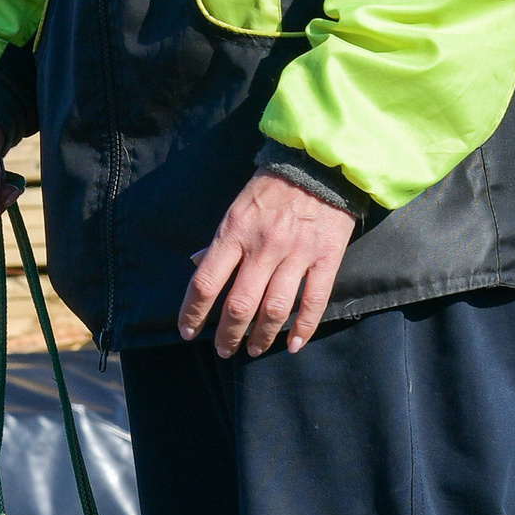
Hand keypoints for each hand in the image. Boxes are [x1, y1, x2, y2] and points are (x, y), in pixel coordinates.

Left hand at [180, 171, 354, 355]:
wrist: (320, 164)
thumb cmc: (273, 186)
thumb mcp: (237, 207)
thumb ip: (219, 240)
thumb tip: (198, 266)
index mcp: (235, 232)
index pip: (206, 282)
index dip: (193, 312)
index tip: (188, 331)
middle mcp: (263, 247)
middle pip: (239, 304)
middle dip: (228, 334)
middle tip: (223, 350)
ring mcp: (296, 254)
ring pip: (274, 309)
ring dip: (262, 336)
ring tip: (254, 350)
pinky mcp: (326, 258)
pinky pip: (313, 302)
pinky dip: (303, 328)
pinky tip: (294, 344)